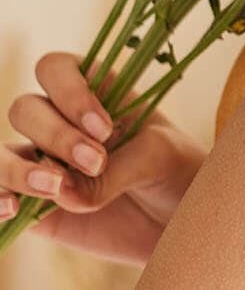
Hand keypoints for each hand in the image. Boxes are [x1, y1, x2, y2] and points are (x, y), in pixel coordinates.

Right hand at [1, 51, 206, 265]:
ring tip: (56, 189)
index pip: (55, 69)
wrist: (181, 219)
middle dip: (57, 135)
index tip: (104, 127)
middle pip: (26, 109)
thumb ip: (115, 169)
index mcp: (94, 92)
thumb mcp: (159, 158)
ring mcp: (42, 162)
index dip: (70, 92)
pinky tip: (12, 209)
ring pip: (2, 152)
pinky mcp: (34, 205)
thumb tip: (63, 192)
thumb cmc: (176, 171)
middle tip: (96, 162)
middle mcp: (59, 121)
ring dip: (20, 168)